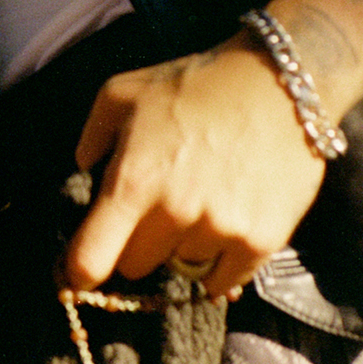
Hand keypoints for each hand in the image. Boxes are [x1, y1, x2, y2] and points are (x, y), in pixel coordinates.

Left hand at [62, 35, 328, 298]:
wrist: (282, 83)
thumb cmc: (198, 84)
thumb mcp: (125, 92)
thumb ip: (92, 136)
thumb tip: (83, 171)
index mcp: (133, 180)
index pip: (89, 260)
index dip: (80, 271)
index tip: (83, 272)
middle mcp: (174, 212)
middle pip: (135, 267)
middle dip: (138, 244)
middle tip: (157, 211)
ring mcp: (220, 229)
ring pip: (183, 267)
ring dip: (185, 246)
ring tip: (203, 202)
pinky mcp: (261, 240)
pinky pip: (224, 280)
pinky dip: (221, 263)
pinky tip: (226, 226)